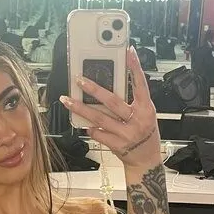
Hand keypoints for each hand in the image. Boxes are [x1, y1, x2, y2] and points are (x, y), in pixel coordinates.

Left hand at [60, 46, 160, 168]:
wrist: (146, 161)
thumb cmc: (145, 135)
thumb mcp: (145, 115)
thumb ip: (132, 102)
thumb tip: (111, 86)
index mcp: (146, 109)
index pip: (140, 84)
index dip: (135, 68)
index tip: (128, 52)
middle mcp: (137, 120)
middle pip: (112, 101)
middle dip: (93, 89)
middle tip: (79, 79)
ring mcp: (126, 133)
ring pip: (100, 117)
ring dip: (81, 108)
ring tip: (67, 101)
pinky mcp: (117, 145)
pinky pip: (99, 134)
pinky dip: (90, 128)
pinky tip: (83, 124)